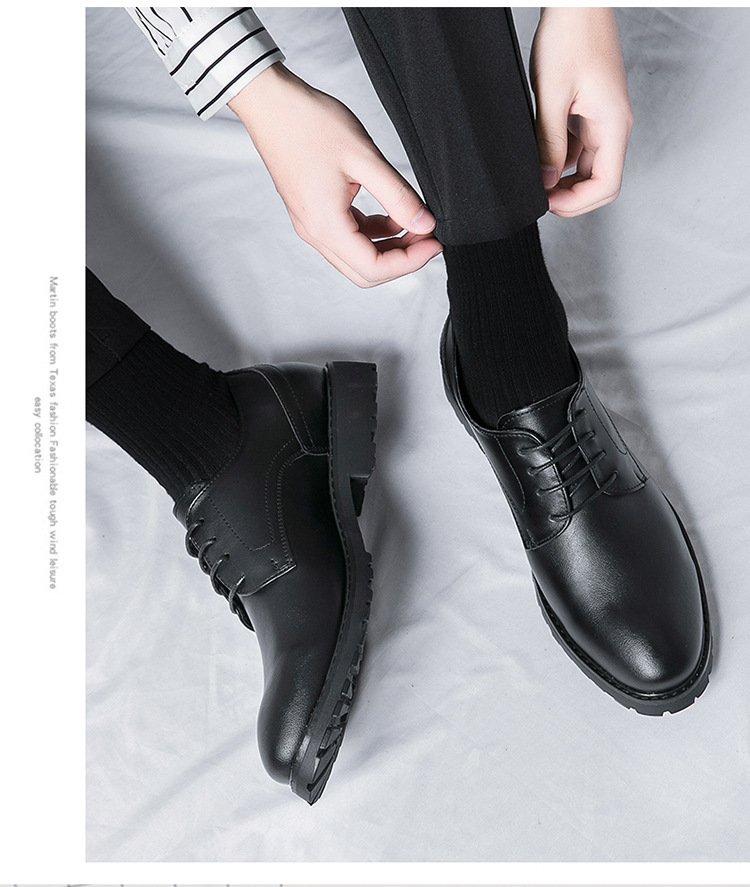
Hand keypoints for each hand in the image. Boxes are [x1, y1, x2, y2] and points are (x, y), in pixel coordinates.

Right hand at [228, 63, 442, 286]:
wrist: (272, 103)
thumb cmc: (309, 123)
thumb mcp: (365, 157)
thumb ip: (398, 196)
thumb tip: (424, 224)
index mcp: (325, 225)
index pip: (374, 268)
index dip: (409, 262)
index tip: (434, 242)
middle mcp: (315, 232)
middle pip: (364, 272)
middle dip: (400, 260)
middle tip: (426, 237)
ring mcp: (311, 224)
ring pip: (356, 257)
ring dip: (388, 247)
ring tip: (414, 222)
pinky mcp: (312, 213)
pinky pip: (347, 237)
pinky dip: (372, 233)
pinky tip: (390, 213)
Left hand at [530, 7, 633, 216]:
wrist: (576, 2)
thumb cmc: (570, 35)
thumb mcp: (552, 95)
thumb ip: (548, 142)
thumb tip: (545, 180)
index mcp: (613, 124)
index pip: (607, 185)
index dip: (577, 203)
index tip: (548, 203)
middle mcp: (613, 125)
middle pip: (599, 182)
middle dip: (570, 197)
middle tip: (539, 198)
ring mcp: (602, 119)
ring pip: (587, 166)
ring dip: (563, 179)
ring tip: (534, 178)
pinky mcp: (589, 112)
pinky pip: (577, 147)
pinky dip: (559, 158)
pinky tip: (538, 155)